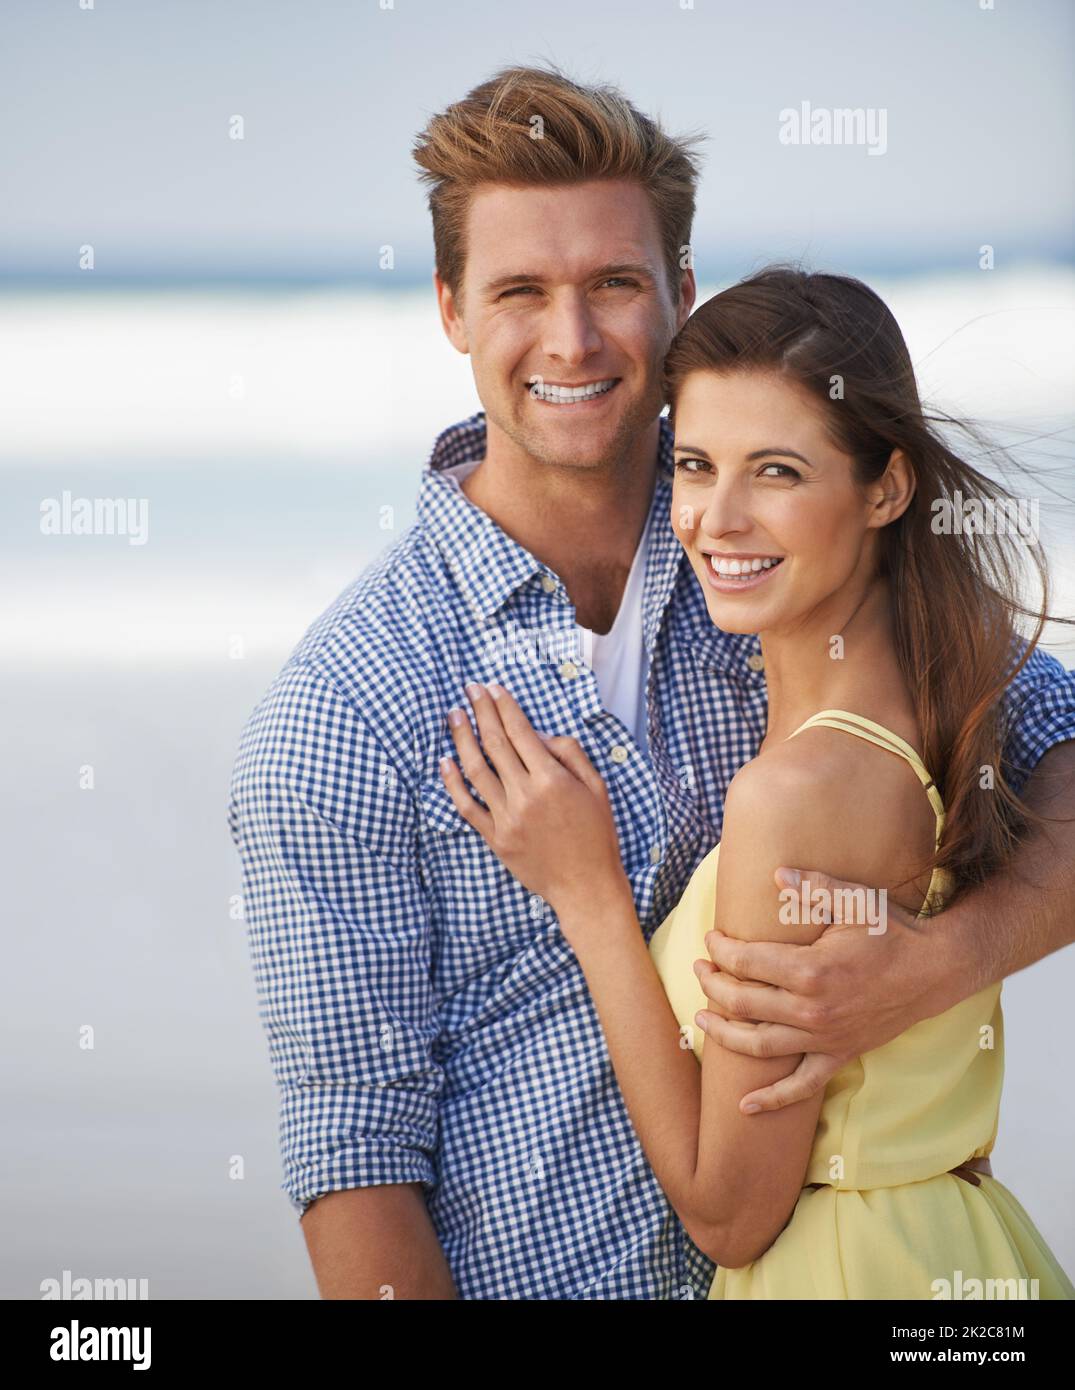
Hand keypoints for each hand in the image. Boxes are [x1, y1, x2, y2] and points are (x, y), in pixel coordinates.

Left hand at [439, 681, 628, 919]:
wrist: (586, 886)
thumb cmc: (596, 835)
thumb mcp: (597, 787)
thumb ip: (570, 754)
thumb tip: (539, 735)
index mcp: (551, 779)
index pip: (520, 732)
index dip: (504, 706)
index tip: (493, 688)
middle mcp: (525, 795)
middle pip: (494, 743)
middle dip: (480, 711)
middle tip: (470, 690)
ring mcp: (506, 818)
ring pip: (474, 770)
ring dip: (461, 738)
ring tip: (453, 716)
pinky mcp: (495, 839)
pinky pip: (466, 807)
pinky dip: (453, 783)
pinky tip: (445, 762)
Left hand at [694, 867, 939, 1113]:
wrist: (935, 971)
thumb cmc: (893, 933)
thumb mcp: (855, 901)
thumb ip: (814, 887)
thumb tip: (776, 874)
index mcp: (811, 970)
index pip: (746, 962)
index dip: (720, 950)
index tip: (710, 939)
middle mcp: (812, 1010)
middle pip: (743, 1003)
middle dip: (713, 985)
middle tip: (699, 969)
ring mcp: (824, 1038)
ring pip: (759, 1045)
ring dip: (724, 1033)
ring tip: (702, 1018)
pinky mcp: (839, 1054)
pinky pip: (800, 1086)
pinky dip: (771, 1099)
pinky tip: (745, 1106)